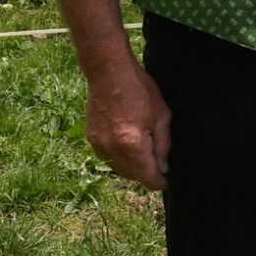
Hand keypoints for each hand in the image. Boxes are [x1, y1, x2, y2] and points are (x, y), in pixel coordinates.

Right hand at [85, 58, 171, 191]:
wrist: (109, 73)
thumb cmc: (139, 90)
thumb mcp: (162, 116)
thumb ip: (163, 145)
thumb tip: (163, 167)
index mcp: (133, 144)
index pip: (146, 176)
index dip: (157, 182)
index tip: (164, 183)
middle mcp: (113, 148)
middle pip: (131, 175)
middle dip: (145, 175)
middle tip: (157, 168)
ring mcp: (99, 143)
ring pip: (117, 168)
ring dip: (131, 168)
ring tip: (144, 157)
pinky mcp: (91, 137)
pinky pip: (106, 157)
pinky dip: (117, 158)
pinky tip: (127, 147)